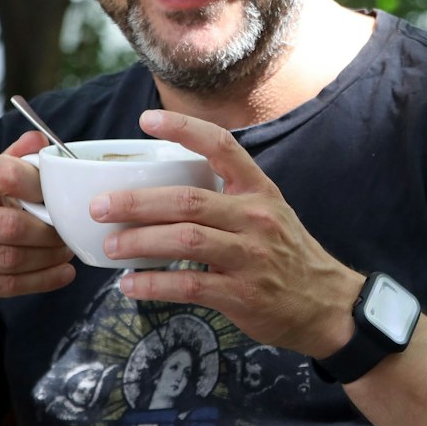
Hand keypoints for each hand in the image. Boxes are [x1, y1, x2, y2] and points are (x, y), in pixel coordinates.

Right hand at [0, 129, 76, 315]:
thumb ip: (11, 161)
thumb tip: (40, 138)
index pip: (5, 174)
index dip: (40, 186)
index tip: (59, 197)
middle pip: (10, 226)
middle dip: (49, 233)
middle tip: (69, 233)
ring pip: (11, 259)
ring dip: (49, 258)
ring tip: (66, 252)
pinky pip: (7, 285)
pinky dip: (43, 280)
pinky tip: (62, 273)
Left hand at [94, 109, 363, 356]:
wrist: (326, 304)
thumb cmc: (286, 255)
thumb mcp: (268, 212)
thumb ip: (226, 198)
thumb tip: (162, 192)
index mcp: (259, 190)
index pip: (221, 146)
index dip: (184, 129)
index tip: (147, 121)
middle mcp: (255, 217)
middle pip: (187, 201)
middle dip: (137, 202)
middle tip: (100, 206)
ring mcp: (250, 256)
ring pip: (184, 240)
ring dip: (139, 242)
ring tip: (110, 246)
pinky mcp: (242, 293)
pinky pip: (190, 284)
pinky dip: (154, 284)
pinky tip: (130, 285)